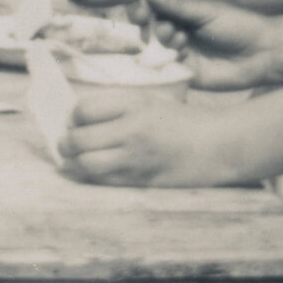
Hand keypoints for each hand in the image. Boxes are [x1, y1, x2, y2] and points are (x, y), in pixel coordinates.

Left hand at [62, 87, 238, 186]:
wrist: (217, 144)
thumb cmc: (181, 121)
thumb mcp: (149, 101)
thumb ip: (116, 107)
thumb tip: (77, 120)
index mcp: (133, 103)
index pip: (83, 109)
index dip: (73, 117)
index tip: (75, 121)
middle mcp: (132, 129)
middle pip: (78, 139)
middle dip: (66, 144)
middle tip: (66, 144)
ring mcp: (136, 158)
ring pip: (87, 165)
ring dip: (74, 164)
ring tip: (75, 161)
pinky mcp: (142, 181)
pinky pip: (105, 182)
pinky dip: (92, 178)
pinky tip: (94, 172)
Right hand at [135, 0, 282, 91]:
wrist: (262, 53)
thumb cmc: (239, 25)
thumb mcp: (207, 11)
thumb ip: (177, 5)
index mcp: (180, 13)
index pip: (149, 9)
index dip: (139, 10)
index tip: (140, 12)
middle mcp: (175, 32)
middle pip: (146, 29)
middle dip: (149, 28)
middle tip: (165, 29)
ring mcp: (178, 54)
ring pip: (153, 49)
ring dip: (162, 43)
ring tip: (182, 41)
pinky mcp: (185, 74)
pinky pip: (165, 69)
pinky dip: (168, 61)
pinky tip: (183, 56)